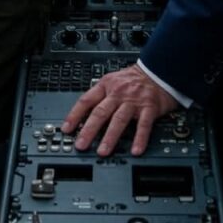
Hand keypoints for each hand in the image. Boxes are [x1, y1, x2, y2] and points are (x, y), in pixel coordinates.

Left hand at [61, 64, 177, 155]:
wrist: (157, 70)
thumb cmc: (132, 79)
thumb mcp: (112, 81)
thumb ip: (99, 97)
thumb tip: (81, 116)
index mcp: (106, 86)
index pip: (86, 100)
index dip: (74, 115)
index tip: (66, 129)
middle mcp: (118, 93)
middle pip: (100, 112)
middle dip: (89, 130)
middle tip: (81, 145)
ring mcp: (133, 101)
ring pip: (119, 119)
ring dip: (110, 137)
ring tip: (102, 151)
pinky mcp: (149, 108)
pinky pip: (143, 125)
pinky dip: (139, 138)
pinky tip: (135, 150)